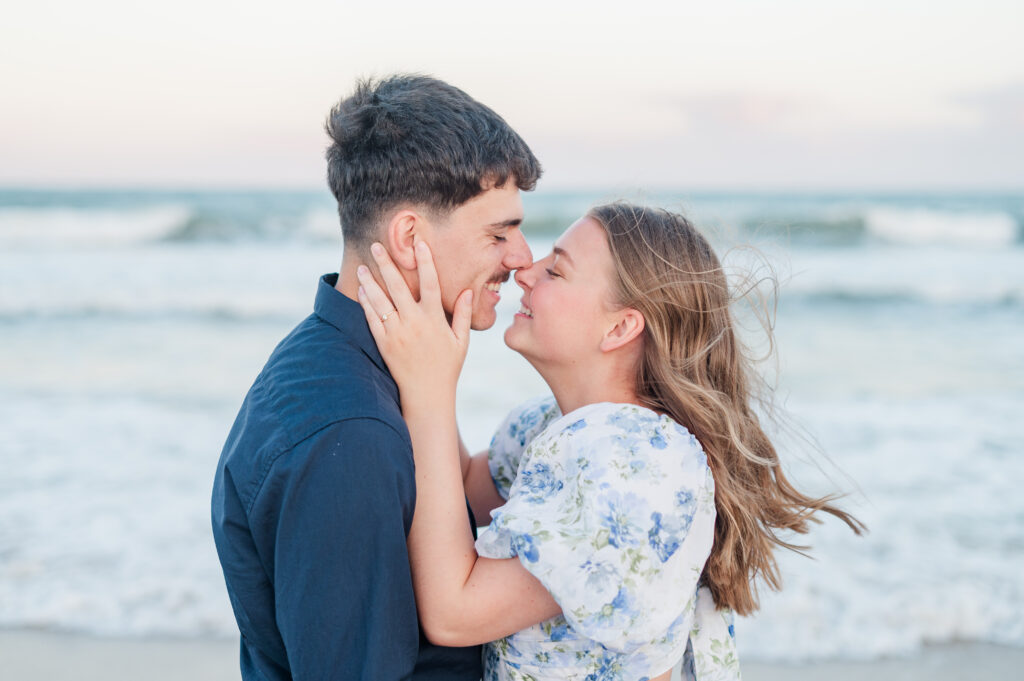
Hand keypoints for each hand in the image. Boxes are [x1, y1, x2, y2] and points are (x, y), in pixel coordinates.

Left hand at [356, 241, 472, 402]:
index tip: (419, 243)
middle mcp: (414, 323)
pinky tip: (361, 291)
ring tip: (363, 266)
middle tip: (376, 245)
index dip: (425, 261)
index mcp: (435, 319)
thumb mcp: (461, 341)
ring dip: (370, 281)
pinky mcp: (384, 344)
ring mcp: (397, 333)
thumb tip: (467, 291)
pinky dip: (366, 304)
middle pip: (397, 286)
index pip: (430, 282)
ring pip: (380, 300)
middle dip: (386, 263)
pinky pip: (372, 319)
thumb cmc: (447, 368)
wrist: (427, 395)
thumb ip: (464, 315)